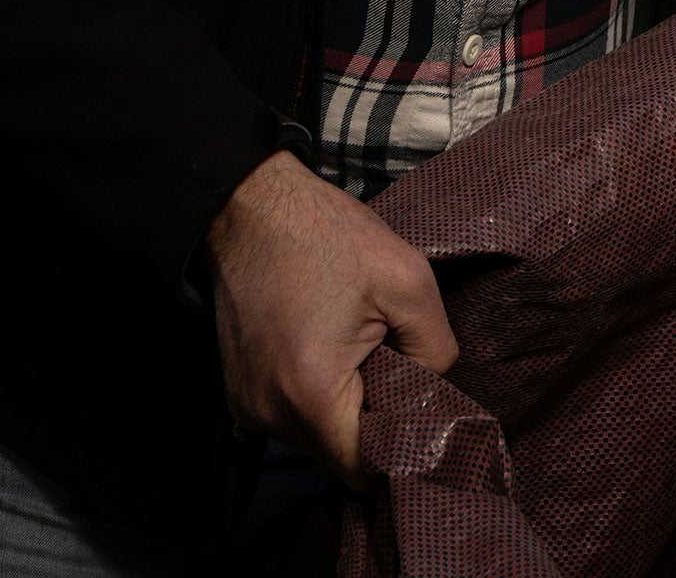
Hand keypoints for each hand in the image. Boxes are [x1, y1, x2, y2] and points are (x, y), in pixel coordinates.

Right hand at [205, 148, 457, 486]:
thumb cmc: (327, 235)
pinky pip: (290, 413)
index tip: (419, 410)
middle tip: (392, 362)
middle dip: (372, 419)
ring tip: (358, 344)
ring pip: (314, 435)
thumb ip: (436, 348)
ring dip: (343, 404)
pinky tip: (327, 343)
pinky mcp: (239, 390)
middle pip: (337, 453)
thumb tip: (436, 388)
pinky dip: (315, 392)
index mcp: (311, 393)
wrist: (253, 206)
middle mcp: (268, 413)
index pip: (363, 468)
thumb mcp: (407, 280)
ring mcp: (246, 404)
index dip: (398, 446)